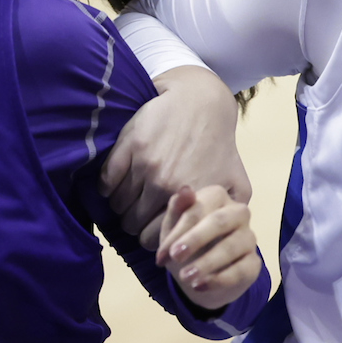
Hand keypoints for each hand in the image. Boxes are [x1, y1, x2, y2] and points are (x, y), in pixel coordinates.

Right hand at [102, 68, 249, 250]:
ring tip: (130, 197)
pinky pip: (106, 182)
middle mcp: (166, 186)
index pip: (155, 239)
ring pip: (117, 205)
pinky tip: (116, 182)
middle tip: (140, 213)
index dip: (152, 236)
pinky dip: (106, 187)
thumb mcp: (235, 182)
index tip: (152, 228)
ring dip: (121, 205)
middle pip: (132, 224)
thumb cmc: (217, 144)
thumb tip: (219, 240)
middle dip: (134, 222)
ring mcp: (144, 166)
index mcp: (190, 200)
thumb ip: (229, 213)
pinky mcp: (128, 147)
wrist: (200, 102)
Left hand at [157, 185, 261, 312]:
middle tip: (175, 257)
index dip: (180, 230)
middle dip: (196, 239)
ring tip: (186, 277)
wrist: (200, 277)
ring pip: (232, 246)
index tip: (162, 254)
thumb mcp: (173, 230)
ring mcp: (249, 237)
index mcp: (217, 198)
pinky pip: (241, 269)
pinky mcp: (254, 262)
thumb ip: (176, 209)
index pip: (200, 207)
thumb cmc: (186, 246)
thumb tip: (185, 190)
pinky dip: (219, 279)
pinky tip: (200, 286)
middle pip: (220, 221)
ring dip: (207, 263)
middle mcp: (238, 213)